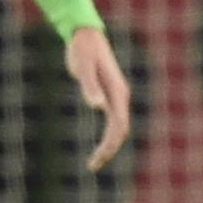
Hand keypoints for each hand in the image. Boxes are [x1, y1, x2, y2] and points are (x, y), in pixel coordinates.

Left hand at [65, 27, 130, 170]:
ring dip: (109, 145)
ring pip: (118, 128)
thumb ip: (90, 87)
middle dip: (109, 150)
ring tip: (94, 161)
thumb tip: (97, 107)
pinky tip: (98, 145)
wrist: (86, 36)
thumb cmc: (82, 50)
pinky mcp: (108, 95)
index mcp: (117, 93)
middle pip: (120, 131)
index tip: (96, 159)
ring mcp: (116, 97)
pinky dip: (107, 136)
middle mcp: (120, 97)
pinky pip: (112, 121)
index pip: (118, 126)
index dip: (109, 144)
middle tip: (92, 166)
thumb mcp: (82, 67)